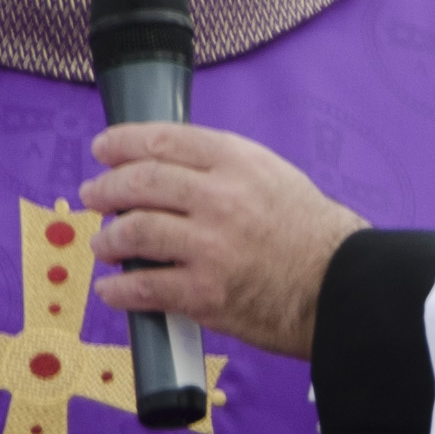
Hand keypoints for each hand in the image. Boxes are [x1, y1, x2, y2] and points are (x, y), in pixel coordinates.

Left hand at [84, 121, 362, 359]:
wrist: (341, 286)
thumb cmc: (313, 234)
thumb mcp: (274, 176)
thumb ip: (225, 168)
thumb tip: (171, 168)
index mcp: (238, 162)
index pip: (164, 140)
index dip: (123, 143)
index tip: (103, 149)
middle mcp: (220, 198)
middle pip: (141, 182)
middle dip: (106, 188)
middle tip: (93, 195)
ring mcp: (210, 246)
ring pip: (135, 232)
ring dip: (109, 238)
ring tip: (104, 244)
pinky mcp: (205, 293)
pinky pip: (145, 286)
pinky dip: (120, 289)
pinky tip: (113, 290)